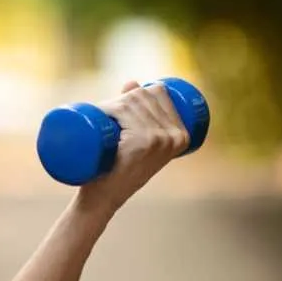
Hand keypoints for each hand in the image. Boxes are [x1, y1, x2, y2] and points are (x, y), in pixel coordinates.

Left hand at [77, 80, 190, 214]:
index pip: (159, 91)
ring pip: (130, 101)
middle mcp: (174, 135)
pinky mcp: (141, 142)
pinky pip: (123, 111)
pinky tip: (101, 112)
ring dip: (109, 103)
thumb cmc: (119, 168)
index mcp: (182, 135)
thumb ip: (138, 112)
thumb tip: (132, 82)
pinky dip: (108, 107)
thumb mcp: (137, 141)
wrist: (104, 198)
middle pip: (142, 95)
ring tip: (98, 117)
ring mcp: (159, 139)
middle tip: (103, 115)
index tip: (119, 105)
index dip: (136, 91)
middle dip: (119, 98)